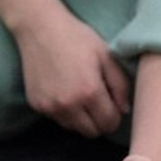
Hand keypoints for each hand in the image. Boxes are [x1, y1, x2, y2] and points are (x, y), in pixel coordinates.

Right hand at [14, 10, 130, 137]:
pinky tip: (64, 91)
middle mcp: (68, 104)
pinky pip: (57, 119)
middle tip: (99, 103)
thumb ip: (120, 85)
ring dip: (81, 119)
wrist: (40, 28)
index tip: (113, 105)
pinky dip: (64, 112)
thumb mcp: (106, 56)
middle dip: (99, 121)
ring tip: (80, 96)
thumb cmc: (76, 37)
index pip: (109, 124)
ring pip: (74, 128)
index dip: (115, 116)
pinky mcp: (36, 105)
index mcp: (89, 91)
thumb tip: (124, 110)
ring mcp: (50, 107)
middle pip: (92, 132)